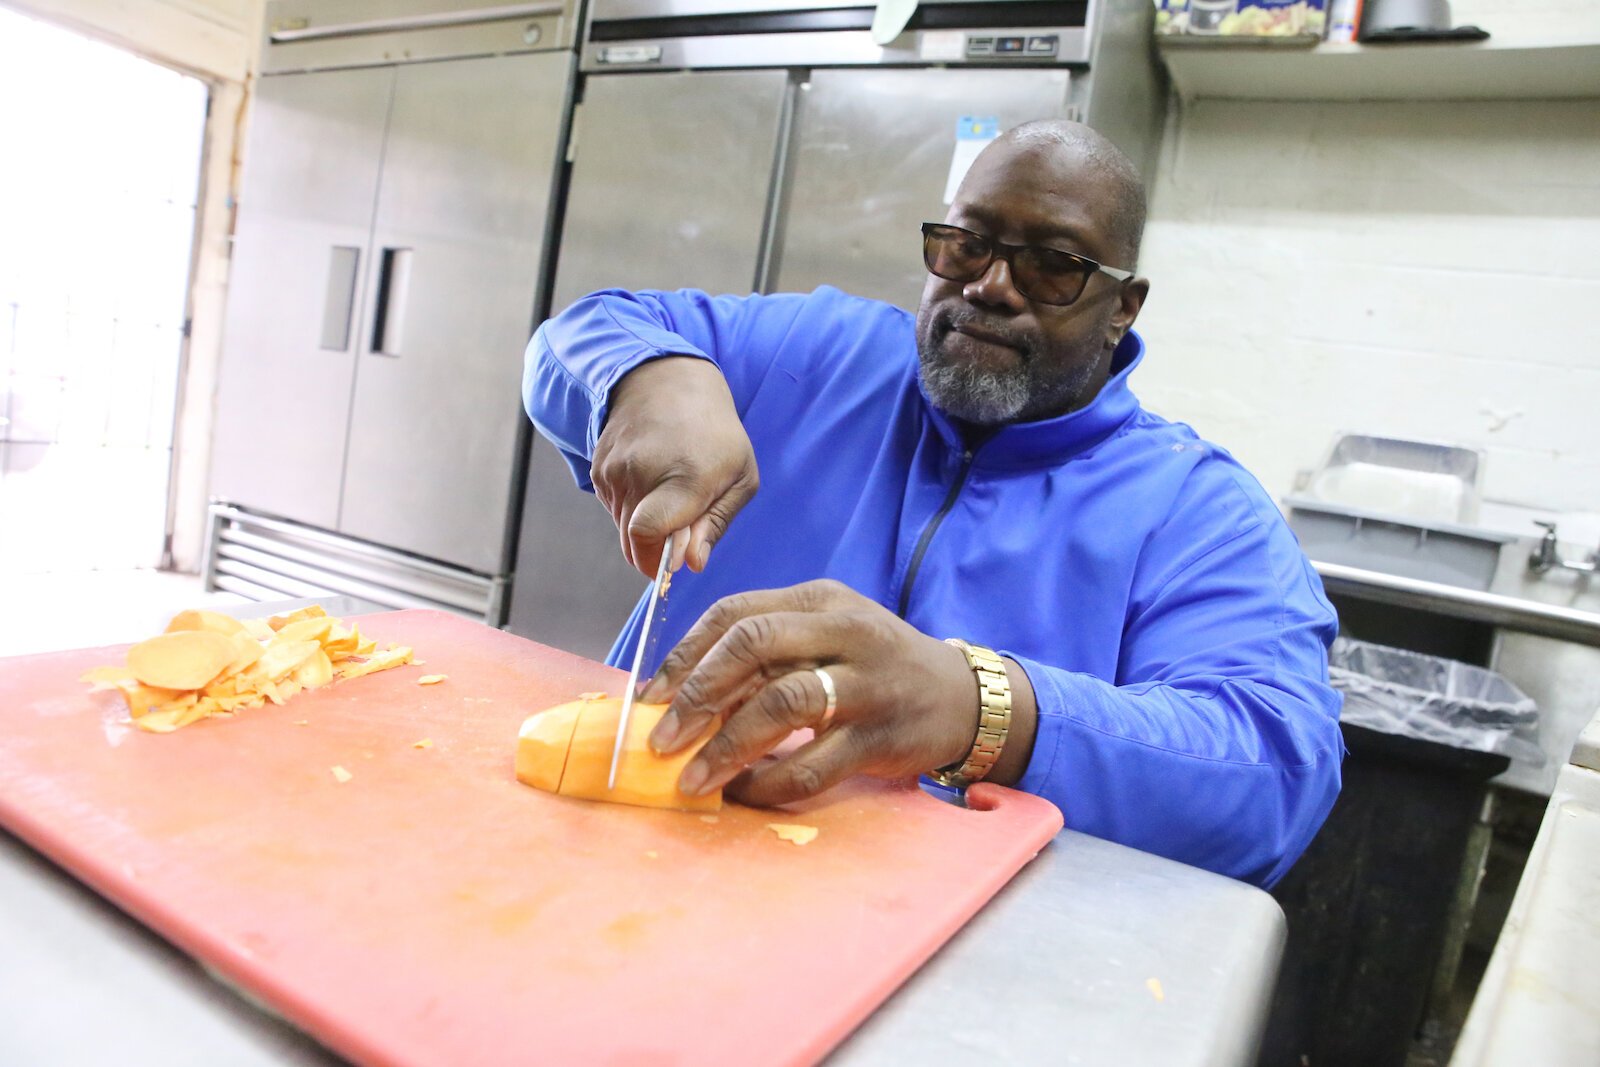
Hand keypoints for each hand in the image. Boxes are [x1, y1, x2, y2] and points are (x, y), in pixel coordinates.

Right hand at [592, 357, 758, 577]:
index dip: (658, 559)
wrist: (669, 383)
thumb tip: (692, 564)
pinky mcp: (598, 468)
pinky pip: (613, 509)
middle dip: (657, 550)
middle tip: (682, 528)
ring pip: (622, 530)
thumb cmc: (716, 434)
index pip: (647, 535)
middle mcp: (641, 473)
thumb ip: (716, 525)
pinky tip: (651, 481)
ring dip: (646, 528)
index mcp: (685, 477)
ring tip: (670, 495)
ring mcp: (614, 469)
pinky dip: (632, 508)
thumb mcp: (740, 477)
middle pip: (633, 543)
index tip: (675, 562)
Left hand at [639, 580, 984, 806]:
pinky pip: (813, 765)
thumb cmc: (875, 664)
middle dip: (698, 695)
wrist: (961, 697)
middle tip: (662, 739)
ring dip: (727, 746)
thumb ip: (767, 650)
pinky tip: (744, 793)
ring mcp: (866, 684)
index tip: (650, 696)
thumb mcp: (828, 633)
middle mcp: (845, 632)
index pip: (736, 613)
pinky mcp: (881, 737)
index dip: (685, 655)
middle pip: (754, 646)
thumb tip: (684, 694)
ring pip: (782, 705)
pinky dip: (768, 783)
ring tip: (692, 778)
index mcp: (820, 600)